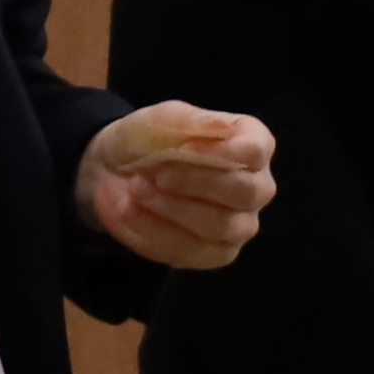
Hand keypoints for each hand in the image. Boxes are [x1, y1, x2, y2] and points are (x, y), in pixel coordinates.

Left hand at [78, 102, 273, 269]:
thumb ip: (192, 123)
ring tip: (136, 190)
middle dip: (195, 183)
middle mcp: (256, 187)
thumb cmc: (150, 140)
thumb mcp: (163, 119)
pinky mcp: (216, 254)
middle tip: (154, 176)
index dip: (220, 152)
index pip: (255, 150)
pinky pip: (192, 251)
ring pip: (220, 226)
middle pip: (245, 192)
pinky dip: (153, 231)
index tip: (180, 148)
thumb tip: (222, 128)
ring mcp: (240, 225)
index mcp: (253, 144)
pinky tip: (128, 212)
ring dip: (171, 208)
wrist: (117, 173)